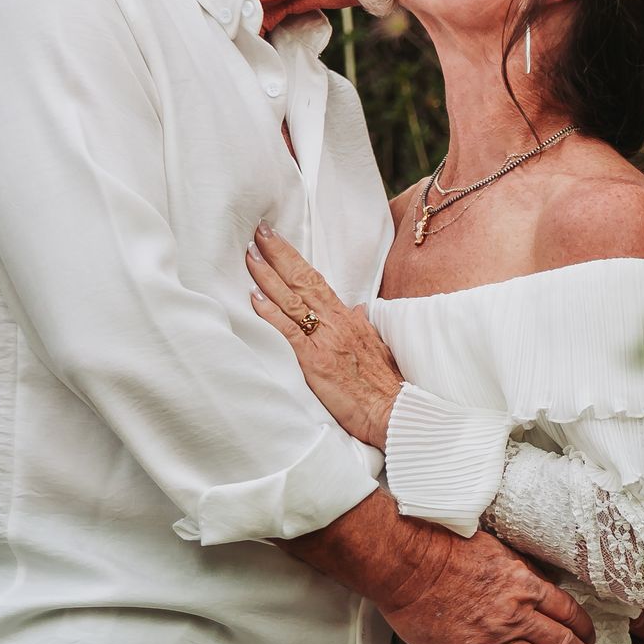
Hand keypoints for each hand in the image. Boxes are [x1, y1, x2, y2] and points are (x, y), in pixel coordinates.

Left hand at [245, 221, 403, 447]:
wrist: (394, 412)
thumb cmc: (384, 386)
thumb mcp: (377, 347)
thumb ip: (362, 326)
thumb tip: (356, 310)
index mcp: (348, 318)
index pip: (317, 279)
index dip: (294, 258)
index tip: (276, 240)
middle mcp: (336, 322)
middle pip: (302, 280)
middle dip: (278, 254)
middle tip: (257, 231)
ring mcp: (325, 340)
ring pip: (292, 300)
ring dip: (268, 276)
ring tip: (250, 254)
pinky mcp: (315, 361)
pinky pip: (289, 331)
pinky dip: (271, 313)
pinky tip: (254, 297)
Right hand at [289, 494, 603, 643]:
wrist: (409, 566)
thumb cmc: (447, 549)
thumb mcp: (500, 549)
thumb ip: (525, 569)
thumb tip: (547, 582)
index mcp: (525, 586)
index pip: (568, 612)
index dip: (585, 629)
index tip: (591, 640)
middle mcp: (516, 616)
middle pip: (562, 643)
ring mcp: (492, 641)